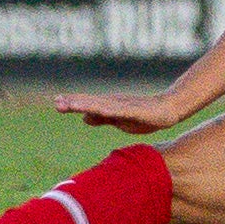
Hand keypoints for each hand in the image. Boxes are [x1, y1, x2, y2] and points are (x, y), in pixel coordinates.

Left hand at [52, 89, 185, 134]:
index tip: (56, 103)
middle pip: (91, 102)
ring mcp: (124, 106)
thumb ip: (102, 118)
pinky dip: (107, 110)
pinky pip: (119, 111)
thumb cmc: (144, 115)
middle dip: (74, 102)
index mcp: (109, 107)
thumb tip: (84, 118)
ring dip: (86, 104)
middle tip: (56, 102)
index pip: (87, 105)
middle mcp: (114, 103)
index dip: (73, 104)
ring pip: (101, 105)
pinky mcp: (135, 111)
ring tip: (71, 105)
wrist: (168, 110)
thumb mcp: (119, 120)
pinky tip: (98, 110)